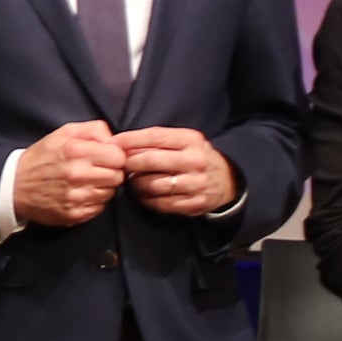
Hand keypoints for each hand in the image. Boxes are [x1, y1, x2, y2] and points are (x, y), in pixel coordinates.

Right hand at [10, 121, 126, 225]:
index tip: (106, 158)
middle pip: (118, 177)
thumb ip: (93, 130)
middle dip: (111, 172)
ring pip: (110, 193)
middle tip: (97, 170)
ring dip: (102, 188)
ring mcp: (76, 197)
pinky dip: (93, 202)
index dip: (115, 156)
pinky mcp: (74, 214)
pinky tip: (80, 194)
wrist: (13, 185)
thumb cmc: (41, 157)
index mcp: (77, 151)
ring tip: (86, 182)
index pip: (118, 157)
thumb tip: (114, 140)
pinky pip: (99, 208)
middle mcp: (78, 174)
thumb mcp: (63, 133)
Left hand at [114, 124, 238, 220]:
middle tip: (120, 165)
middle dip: (130, 163)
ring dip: (136, 184)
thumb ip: (158, 141)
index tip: (114, 143)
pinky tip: (143, 194)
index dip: (131, 140)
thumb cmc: (195, 157)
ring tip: (133, 180)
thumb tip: (122, 143)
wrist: (226, 181)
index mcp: (191, 140)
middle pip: (151, 161)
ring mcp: (196, 184)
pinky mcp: (194, 204)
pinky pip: (161, 204)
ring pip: (153, 185)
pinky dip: (146, 200)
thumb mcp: (184, 142)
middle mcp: (196, 161)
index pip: (155, 136)